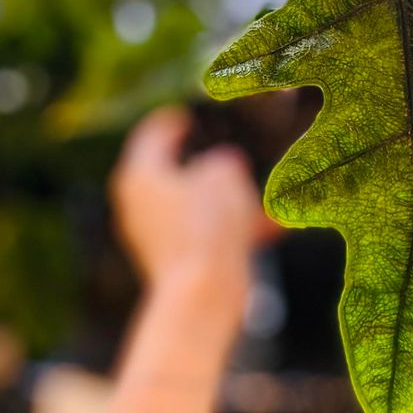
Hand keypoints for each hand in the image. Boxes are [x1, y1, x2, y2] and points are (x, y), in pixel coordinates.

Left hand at [110, 107, 269, 293]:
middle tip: (237, 156)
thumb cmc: (208, 227)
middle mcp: (139, 205)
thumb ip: (224, 162)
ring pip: (197, 207)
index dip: (177, 122)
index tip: (193, 116)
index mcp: (140, 175)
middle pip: (177, 174)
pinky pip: (207, 235)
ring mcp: (155, 236)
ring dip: (231, 200)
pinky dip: (234, 228)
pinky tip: (273, 228)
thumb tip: (224, 166)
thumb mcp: (224, 176)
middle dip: (213, 166)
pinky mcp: (176, 262)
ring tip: (267, 196)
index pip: (154, 135)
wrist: (204, 295)